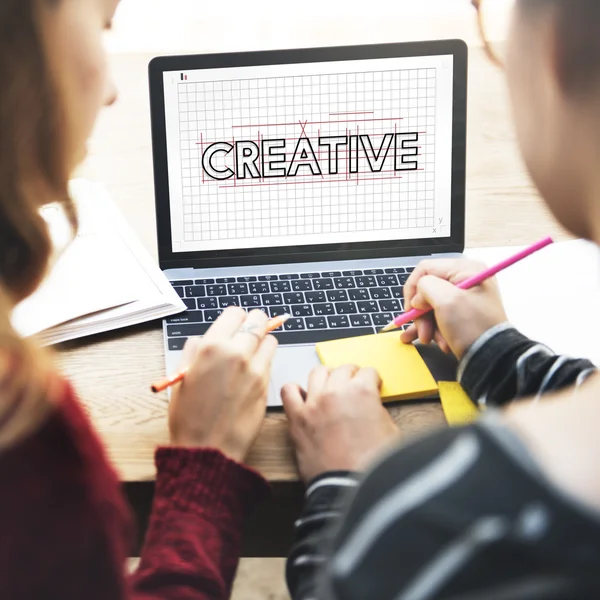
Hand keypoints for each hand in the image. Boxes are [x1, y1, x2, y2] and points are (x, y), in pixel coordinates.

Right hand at [169, 307, 277, 461]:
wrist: (208, 449)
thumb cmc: (189, 417)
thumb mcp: (181, 378)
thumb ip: (193, 352)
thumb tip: (202, 340)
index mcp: (212, 347)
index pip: (235, 313)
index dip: (234, 318)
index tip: (233, 325)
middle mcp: (237, 353)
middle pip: (258, 321)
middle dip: (253, 323)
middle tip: (247, 332)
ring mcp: (255, 369)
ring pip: (270, 339)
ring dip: (262, 341)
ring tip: (250, 353)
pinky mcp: (267, 384)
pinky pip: (271, 361)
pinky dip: (265, 360)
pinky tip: (252, 371)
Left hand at [281, 365, 398, 482]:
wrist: (350, 488)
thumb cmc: (372, 465)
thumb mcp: (391, 431)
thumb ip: (378, 410)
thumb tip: (370, 406)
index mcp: (362, 392)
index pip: (368, 372)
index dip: (372, 380)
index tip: (371, 386)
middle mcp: (336, 391)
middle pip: (343, 369)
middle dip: (351, 376)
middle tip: (353, 386)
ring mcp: (314, 403)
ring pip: (317, 372)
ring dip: (326, 377)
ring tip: (330, 387)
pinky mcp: (297, 418)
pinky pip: (288, 391)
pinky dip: (295, 391)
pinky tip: (303, 398)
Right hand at [400, 258, 507, 358]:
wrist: (492, 359)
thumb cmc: (472, 327)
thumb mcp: (446, 300)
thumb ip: (425, 287)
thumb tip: (418, 297)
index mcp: (466, 269)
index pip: (425, 269)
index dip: (413, 289)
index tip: (410, 310)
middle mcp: (466, 280)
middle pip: (427, 290)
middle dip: (421, 313)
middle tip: (423, 332)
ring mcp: (464, 298)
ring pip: (431, 306)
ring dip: (427, 324)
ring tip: (430, 340)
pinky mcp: (462, 314)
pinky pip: (439, 316)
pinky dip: (433, 329)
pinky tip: (430, 340)